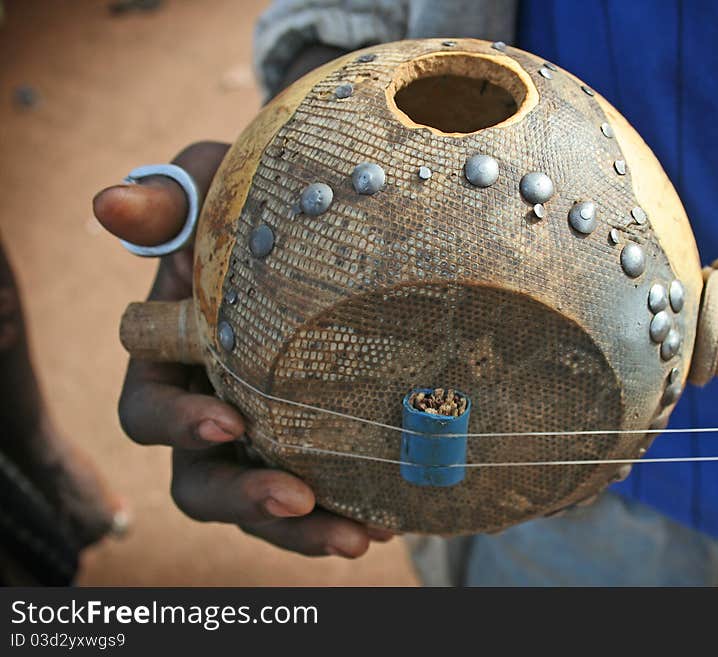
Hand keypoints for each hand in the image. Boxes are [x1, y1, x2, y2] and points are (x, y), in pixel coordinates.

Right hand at [94, 142, 391, 556]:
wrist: (327, 215)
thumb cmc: (257, 199)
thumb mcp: (217, 185)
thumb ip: (170, 200)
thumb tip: (110, 206)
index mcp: (173, 362)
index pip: (149, 412)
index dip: (176, 425)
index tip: (226, 421)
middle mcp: (213, 409)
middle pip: (202, 481)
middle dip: (244, 498)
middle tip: (296, 498)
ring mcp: (268, 434)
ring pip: (265, 505)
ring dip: (302, 529)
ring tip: (358, 535)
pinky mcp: (319, 446)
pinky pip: (324, 495)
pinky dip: (347, 512)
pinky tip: (389, 519)